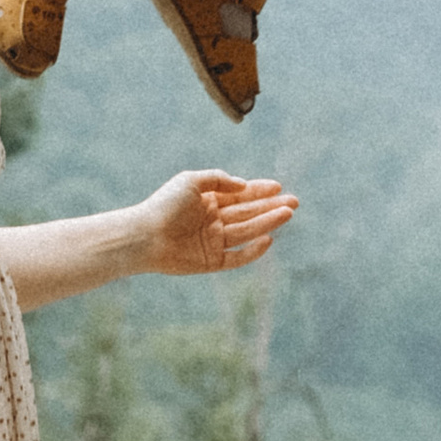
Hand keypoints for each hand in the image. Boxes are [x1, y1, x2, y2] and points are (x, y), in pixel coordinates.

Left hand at [139, 170, 299, 277]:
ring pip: (247, 231)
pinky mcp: (212, 262)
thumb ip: (218, 179)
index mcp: (208, 201)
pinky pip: (237, 256)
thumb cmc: (165, 204)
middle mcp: (214, 221)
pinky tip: (268, 240)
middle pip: (248, 213)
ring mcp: (214, 241)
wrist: (146, 235)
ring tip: (287, 214)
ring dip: (267, 222)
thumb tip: (243, 184)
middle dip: (271, 206)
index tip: (278, 186)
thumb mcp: (191, 181)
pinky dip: (253, 250)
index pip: (240, 195)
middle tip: (293, 202)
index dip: (259, 190)